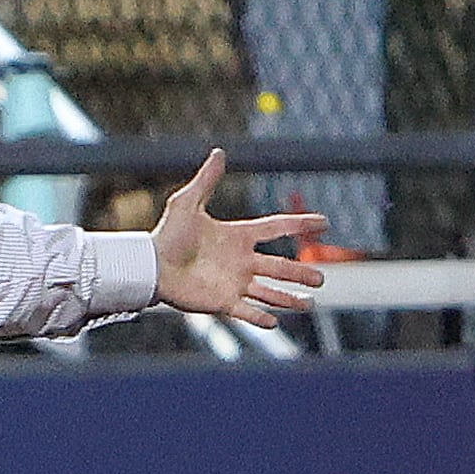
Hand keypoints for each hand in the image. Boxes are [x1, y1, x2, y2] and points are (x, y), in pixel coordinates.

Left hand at [151, 149, 326, 326]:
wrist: (151, 265)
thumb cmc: (167, 234)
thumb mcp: (188, 202)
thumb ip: (207, 180)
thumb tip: (219, 152)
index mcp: (238, 236)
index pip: (275, 228)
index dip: (300, 224)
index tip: (324, 222)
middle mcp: (241, 261)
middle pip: (279, 267)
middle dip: (301, 273)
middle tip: (321, 278)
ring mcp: (233, 283)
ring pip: (269, 292)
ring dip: (289, 298)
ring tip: (310, 303)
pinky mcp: (222, 302)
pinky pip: (247, 312)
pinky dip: (261, 317)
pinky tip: (275, 321)